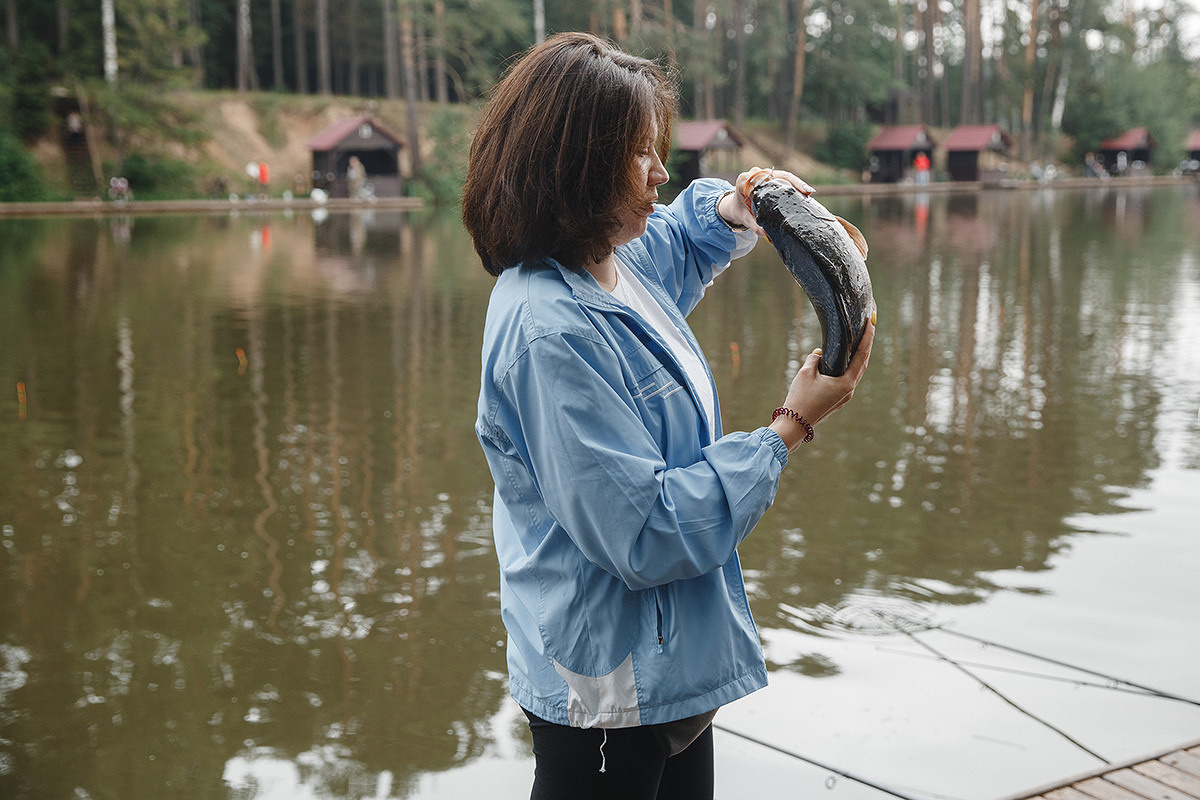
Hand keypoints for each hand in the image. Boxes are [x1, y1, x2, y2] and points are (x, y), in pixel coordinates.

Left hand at [718, 167, 814, 236]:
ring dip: (797, 184)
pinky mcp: (771, 177)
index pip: (764, 180)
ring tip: (809, 193)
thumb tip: (765, 234)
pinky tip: (806, 193)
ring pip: (784, 176)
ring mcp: (764, 174)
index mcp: (744, 180)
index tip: (788, 189)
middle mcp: (755, 174)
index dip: (773, 184)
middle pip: (778, 175)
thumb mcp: (743, 218)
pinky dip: (795, 185)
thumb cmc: (739, 210)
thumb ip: (752, 225)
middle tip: (809, 193)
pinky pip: (785, 178)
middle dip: (795, 183)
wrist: (734, 204)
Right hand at [769, 306, 875, 451]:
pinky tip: (845, 359)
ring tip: (860, 340)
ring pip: (856, 371)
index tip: (872, 322)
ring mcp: (844, 396)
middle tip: (869, 327)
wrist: (795, 424)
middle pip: (862, 363)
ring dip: (859, 356)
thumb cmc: (800, 398)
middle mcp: (849, 390)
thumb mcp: (806, 373)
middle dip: (866, 344)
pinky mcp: (838, 399)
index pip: (862, 355)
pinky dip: (849, 366)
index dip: (868, 338)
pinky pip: (847, 379)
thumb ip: (815, 359)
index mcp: (846, 383)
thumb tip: (819, 353)